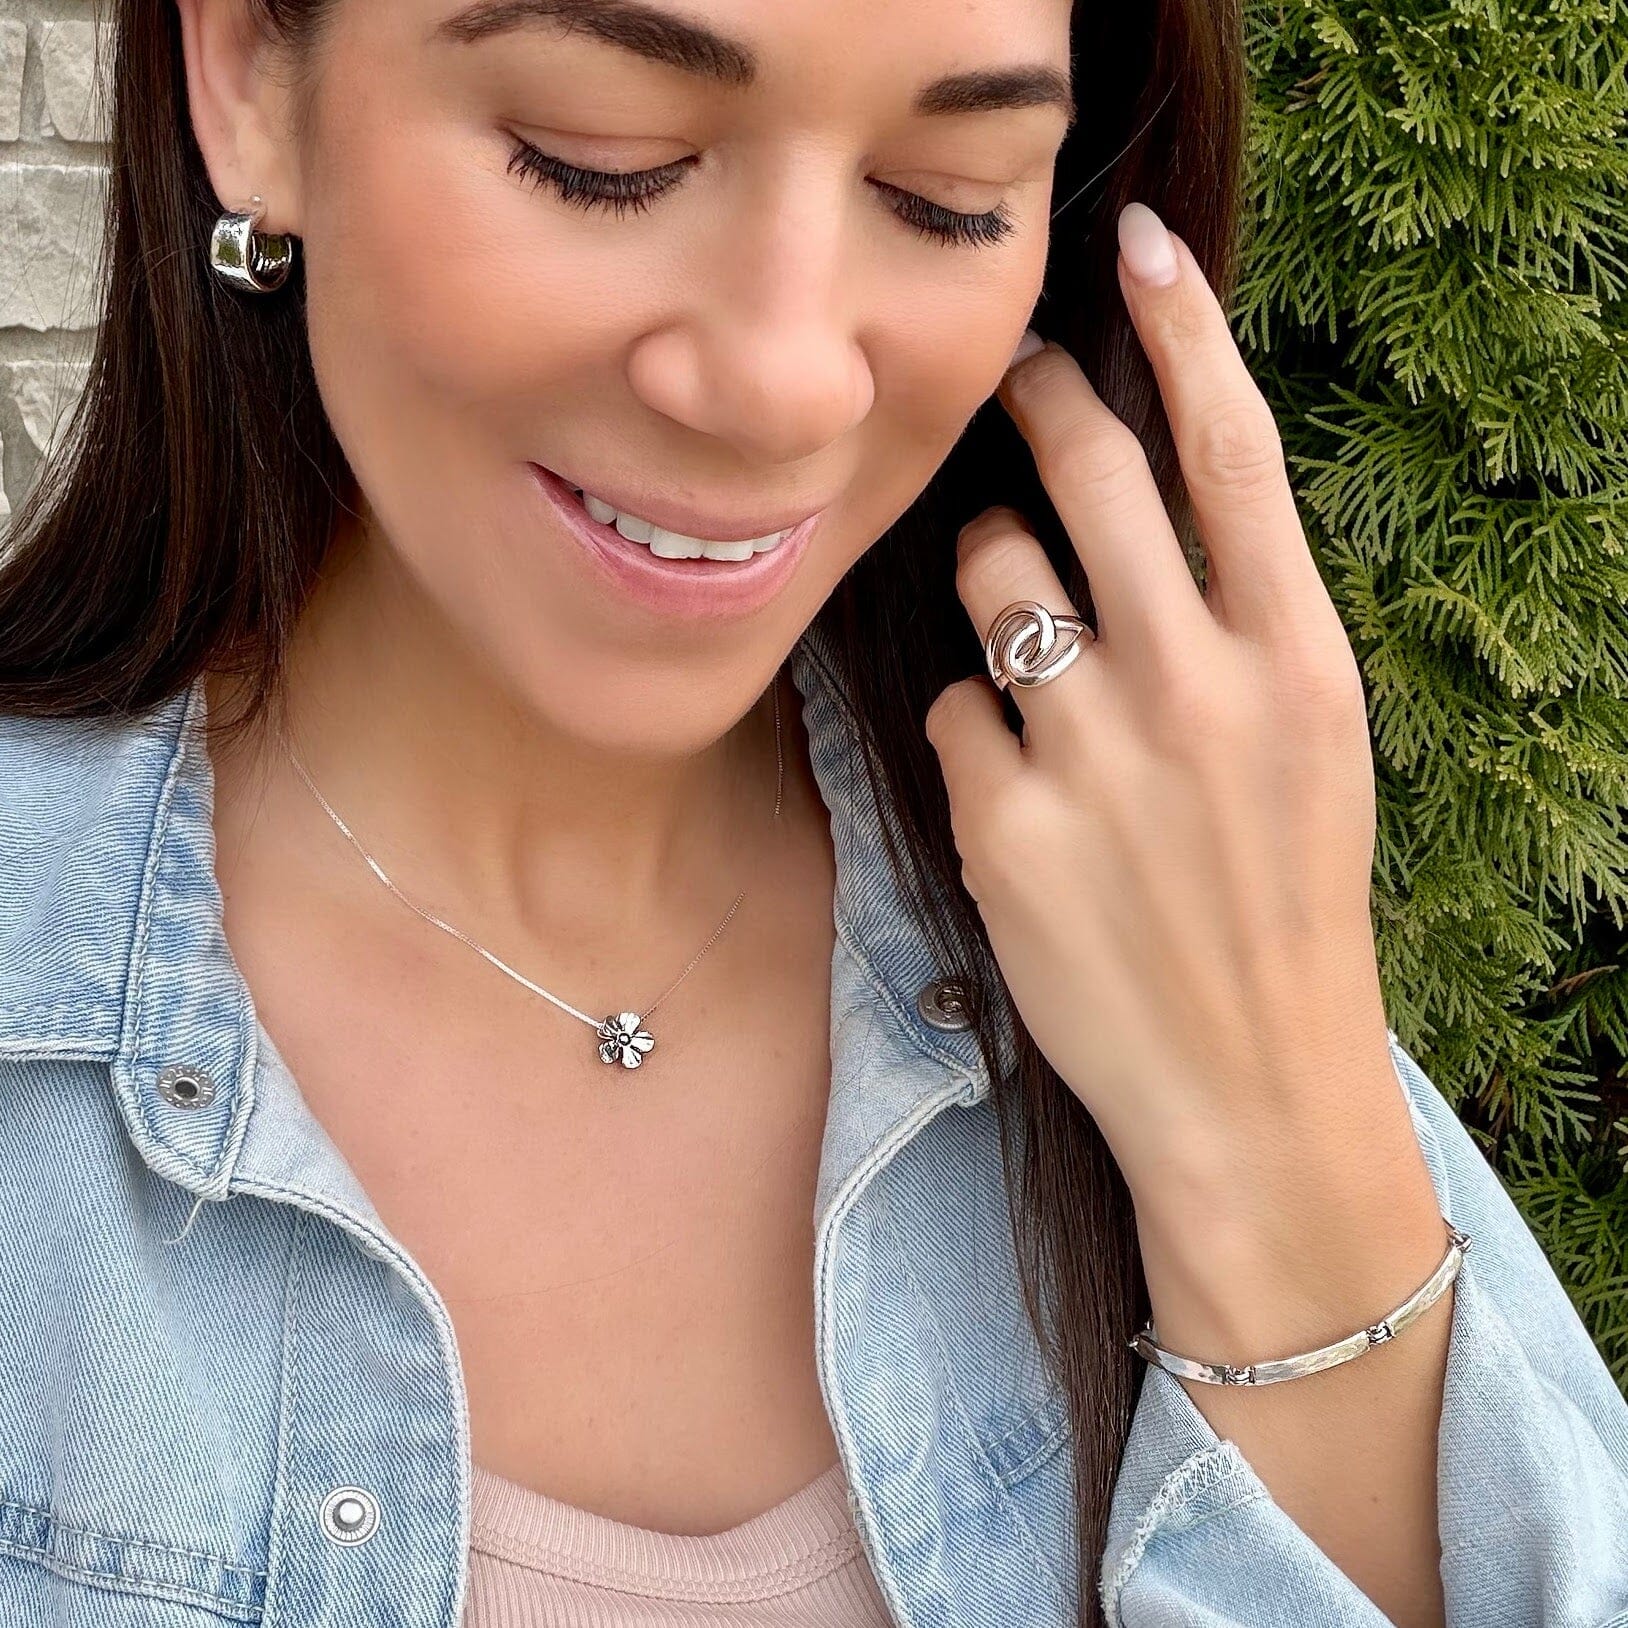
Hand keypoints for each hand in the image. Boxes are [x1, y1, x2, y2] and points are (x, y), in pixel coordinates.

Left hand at [923, 202, 1405, 1215]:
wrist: (1247, 1083)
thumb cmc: (1282, 906)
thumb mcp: (1309, 752)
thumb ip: (1243, 628)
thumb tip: (1149, 507)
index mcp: (1294, 663)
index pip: (1231, 455)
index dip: (1183, 334)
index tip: (1137, 251)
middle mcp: (1197, 689)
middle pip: (1092, 481)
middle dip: (1044, 404)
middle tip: (1018, 374)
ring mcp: (1094, 755)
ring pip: (994, 581)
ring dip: (994, 584)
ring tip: (1031, 649)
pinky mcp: (1004, 822)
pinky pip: (948, 712)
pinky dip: (971, 732)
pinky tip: (1020, 795)